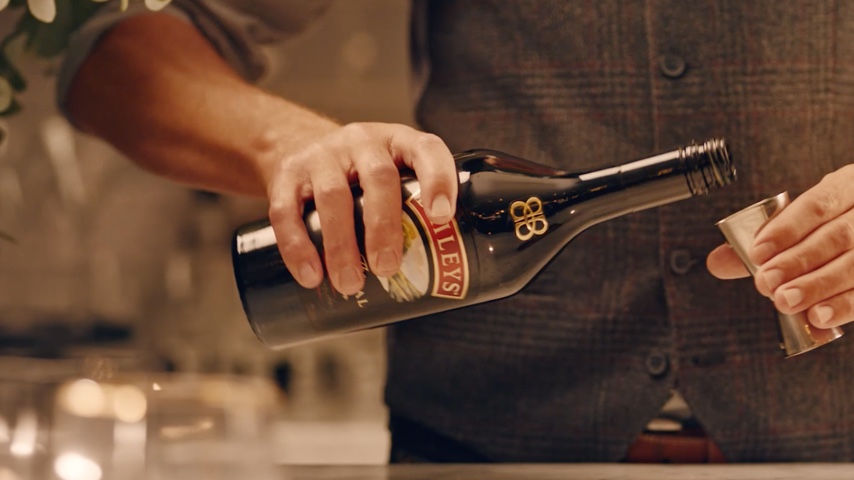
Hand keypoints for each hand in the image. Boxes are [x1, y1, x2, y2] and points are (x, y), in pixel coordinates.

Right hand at [260, 122, 457, 295]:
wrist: (302, 143)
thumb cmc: (361, 176)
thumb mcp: (392, 175)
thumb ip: (413, 212)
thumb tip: (438, 278)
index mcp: (398, 142)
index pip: (426, 150)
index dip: (438, 181)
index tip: (441, 217)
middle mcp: (362, 141)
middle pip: (378, 178)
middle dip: (383, 227)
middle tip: (386, 268)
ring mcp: (322, 154)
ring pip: (332, 196)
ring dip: (341, 245)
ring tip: (349, 284)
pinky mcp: (288, 174)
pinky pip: (287, 210)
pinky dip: (298, 246)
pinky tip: (310, 275)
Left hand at [707, 164, 853, 327]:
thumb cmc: (833, 225)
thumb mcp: (805, 221)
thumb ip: (763, 242)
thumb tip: (716, 263)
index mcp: (849, 186)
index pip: (818, 204)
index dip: (787, 228)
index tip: (758, 252)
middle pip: (838, 236)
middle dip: (799, 262)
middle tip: (767, 284)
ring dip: (820, 286)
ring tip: (787, 302)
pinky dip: (846, 306)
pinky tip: (821, 318)